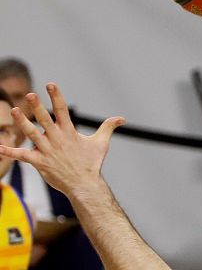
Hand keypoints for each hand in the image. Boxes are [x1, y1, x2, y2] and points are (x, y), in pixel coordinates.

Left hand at [0, 84, 123, 197]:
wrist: (84, 184)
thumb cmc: (92, 163)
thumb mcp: (102, 143)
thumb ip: (108, 127)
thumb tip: (122, 118)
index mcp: (69, 132)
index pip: (62, 110)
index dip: (56, 96)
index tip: (50, 84)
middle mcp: (57, 139)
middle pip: (45, 119)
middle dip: (37, 107)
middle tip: (30, 95)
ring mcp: (47, 150)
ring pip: (31, 133)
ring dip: (21, 122)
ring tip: (13, 110)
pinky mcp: (39, 162)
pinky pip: (22, 155)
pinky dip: (9, 151)